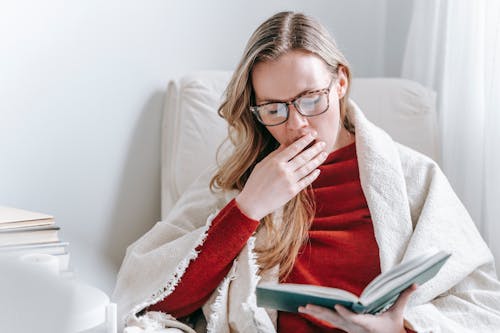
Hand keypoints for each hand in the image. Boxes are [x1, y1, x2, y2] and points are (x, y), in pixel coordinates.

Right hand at [235, 131, 326, 219]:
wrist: (253, 203)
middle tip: (323, 143)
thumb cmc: (255, 182)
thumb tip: (286, 143)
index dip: (305, 140)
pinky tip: (318, 170)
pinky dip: (313, 175)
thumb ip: (275, 154)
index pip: (294, 148)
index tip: (313, 134)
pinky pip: (306, 181)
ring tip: (324, 154)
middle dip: (314, 149)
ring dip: (317, 160)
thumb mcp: (262, 165)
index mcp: (275, 162)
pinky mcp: (292, 191)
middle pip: (303, 157)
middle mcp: (284, 170)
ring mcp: (289, 181)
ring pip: (307, 168)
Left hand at [298, 284, 417, 332]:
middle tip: (306, 306)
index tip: (336, 306)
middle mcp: (355, 328)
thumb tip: (416, 282)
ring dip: (315, 313)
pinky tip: (308, 309)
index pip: (355, 319)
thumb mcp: (398, 314)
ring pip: (329, 320)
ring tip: (300, 307)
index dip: (346, 313)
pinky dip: (319, 314)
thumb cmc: (392, 328)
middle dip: (320, 313)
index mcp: (368, 324)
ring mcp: (348, 329)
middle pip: (335, 320)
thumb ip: (404, 297)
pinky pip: (329, 320)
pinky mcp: (345, 328)